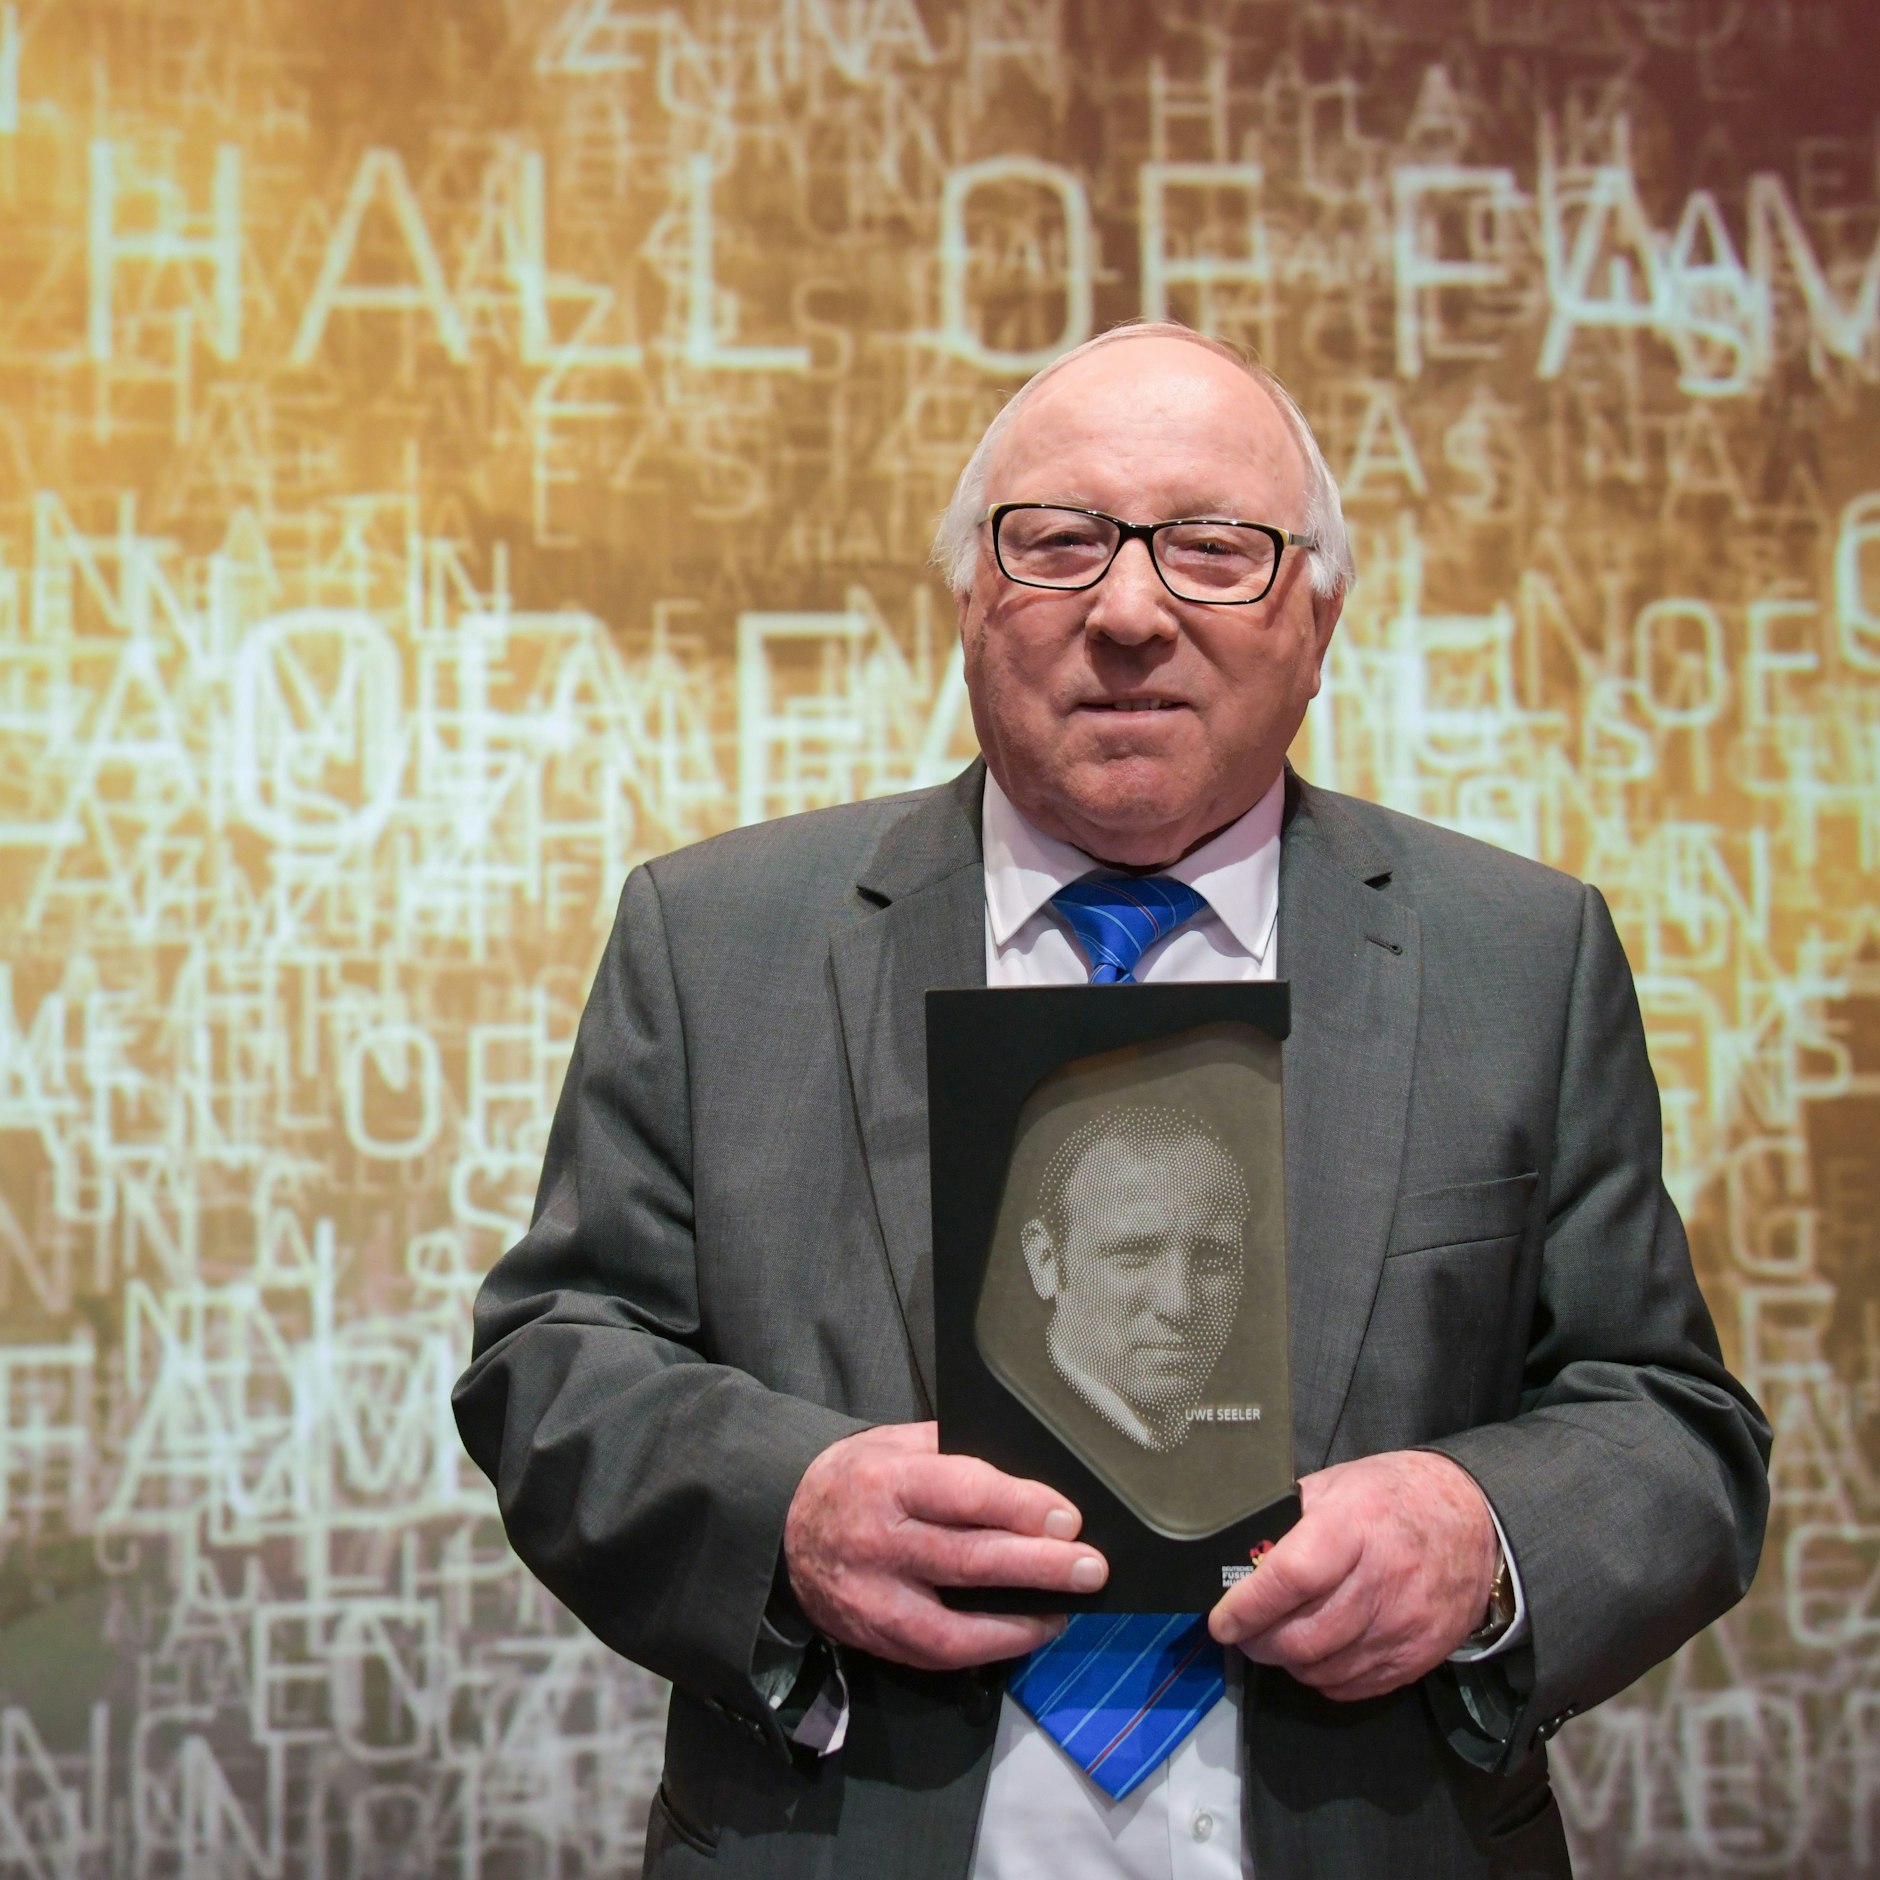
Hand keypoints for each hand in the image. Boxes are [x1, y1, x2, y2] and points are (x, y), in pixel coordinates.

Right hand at [783, 1422, 1107, 1670]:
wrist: (783, 1529)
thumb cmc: (855, 1477)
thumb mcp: (895, 1442)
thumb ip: (952, 1451)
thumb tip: (1028, 1469)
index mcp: (886, 1481)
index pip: (964, 1493)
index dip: (1021, 1507)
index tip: (1069, 1517)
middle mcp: (877, 1544)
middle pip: (969, 1561)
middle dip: (1039, 1567)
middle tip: (1090, 1568)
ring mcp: (874, 1601)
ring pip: (954, 1626)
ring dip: (1019, 1623)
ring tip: (1064, 1610)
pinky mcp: (874, 1640)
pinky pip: (938, 1655)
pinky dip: (989, 1647)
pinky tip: (1025, 1630)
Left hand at [1208, 1450, 1498, 1701]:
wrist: (1475, 1522)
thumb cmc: (1395, 1497)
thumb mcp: (1338, 1484)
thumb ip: (1291, 1519)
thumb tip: (1242, 1552)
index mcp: (1354, 1527)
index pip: (1291, 1578)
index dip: (1248, 1606)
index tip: (1221, 1620)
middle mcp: (1381, 1582)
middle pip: (1303, 1636)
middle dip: (1259, 1642)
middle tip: (1242, 1632)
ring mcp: (1403, 1626)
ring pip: (1323, 1669)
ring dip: (1288, 1662)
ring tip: (1276, 1640)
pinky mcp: (1417, 1657)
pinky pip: (1353, 1687)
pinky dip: (1323, 1677)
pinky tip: (1316, 1653)